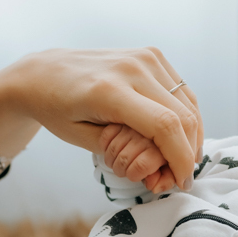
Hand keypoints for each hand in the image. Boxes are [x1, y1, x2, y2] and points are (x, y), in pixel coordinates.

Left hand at [0, 48, 202, 189]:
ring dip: (193, 135)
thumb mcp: (80, 138)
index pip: (164, 126)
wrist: (44, 72)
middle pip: (183, 116)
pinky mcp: (151, 54)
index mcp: (110, 90)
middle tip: (184, 177)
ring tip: (184, 160)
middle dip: (189, 152)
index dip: (180, 158)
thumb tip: (162, 162)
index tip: (181, 182)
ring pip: (188, 103)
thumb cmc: (56, 109)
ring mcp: (145, 57)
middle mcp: (132, 68)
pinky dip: (187, 115)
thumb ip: (121, 149)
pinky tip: (181, 137)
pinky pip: (181, 90)